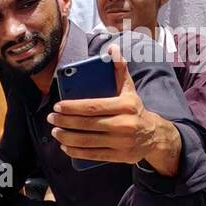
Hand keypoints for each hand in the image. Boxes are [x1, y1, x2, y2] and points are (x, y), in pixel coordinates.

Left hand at [48, 53, 181, 174]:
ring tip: (55, 131)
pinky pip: (92, 155)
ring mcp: (121, 143)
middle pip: (87, 124)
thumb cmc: (134, 109)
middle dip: (65, 121)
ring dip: (66, 137)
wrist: (154, 136)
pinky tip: (65, 146)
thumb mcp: (129, 89)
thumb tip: (112, 49)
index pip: (93, 107)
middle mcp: (124, 125)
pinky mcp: (118, 156)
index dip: (72, 107)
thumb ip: (119, 70)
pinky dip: (75, 152)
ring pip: (87, 141)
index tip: (57, 106)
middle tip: (51, 118)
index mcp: (126, 106)